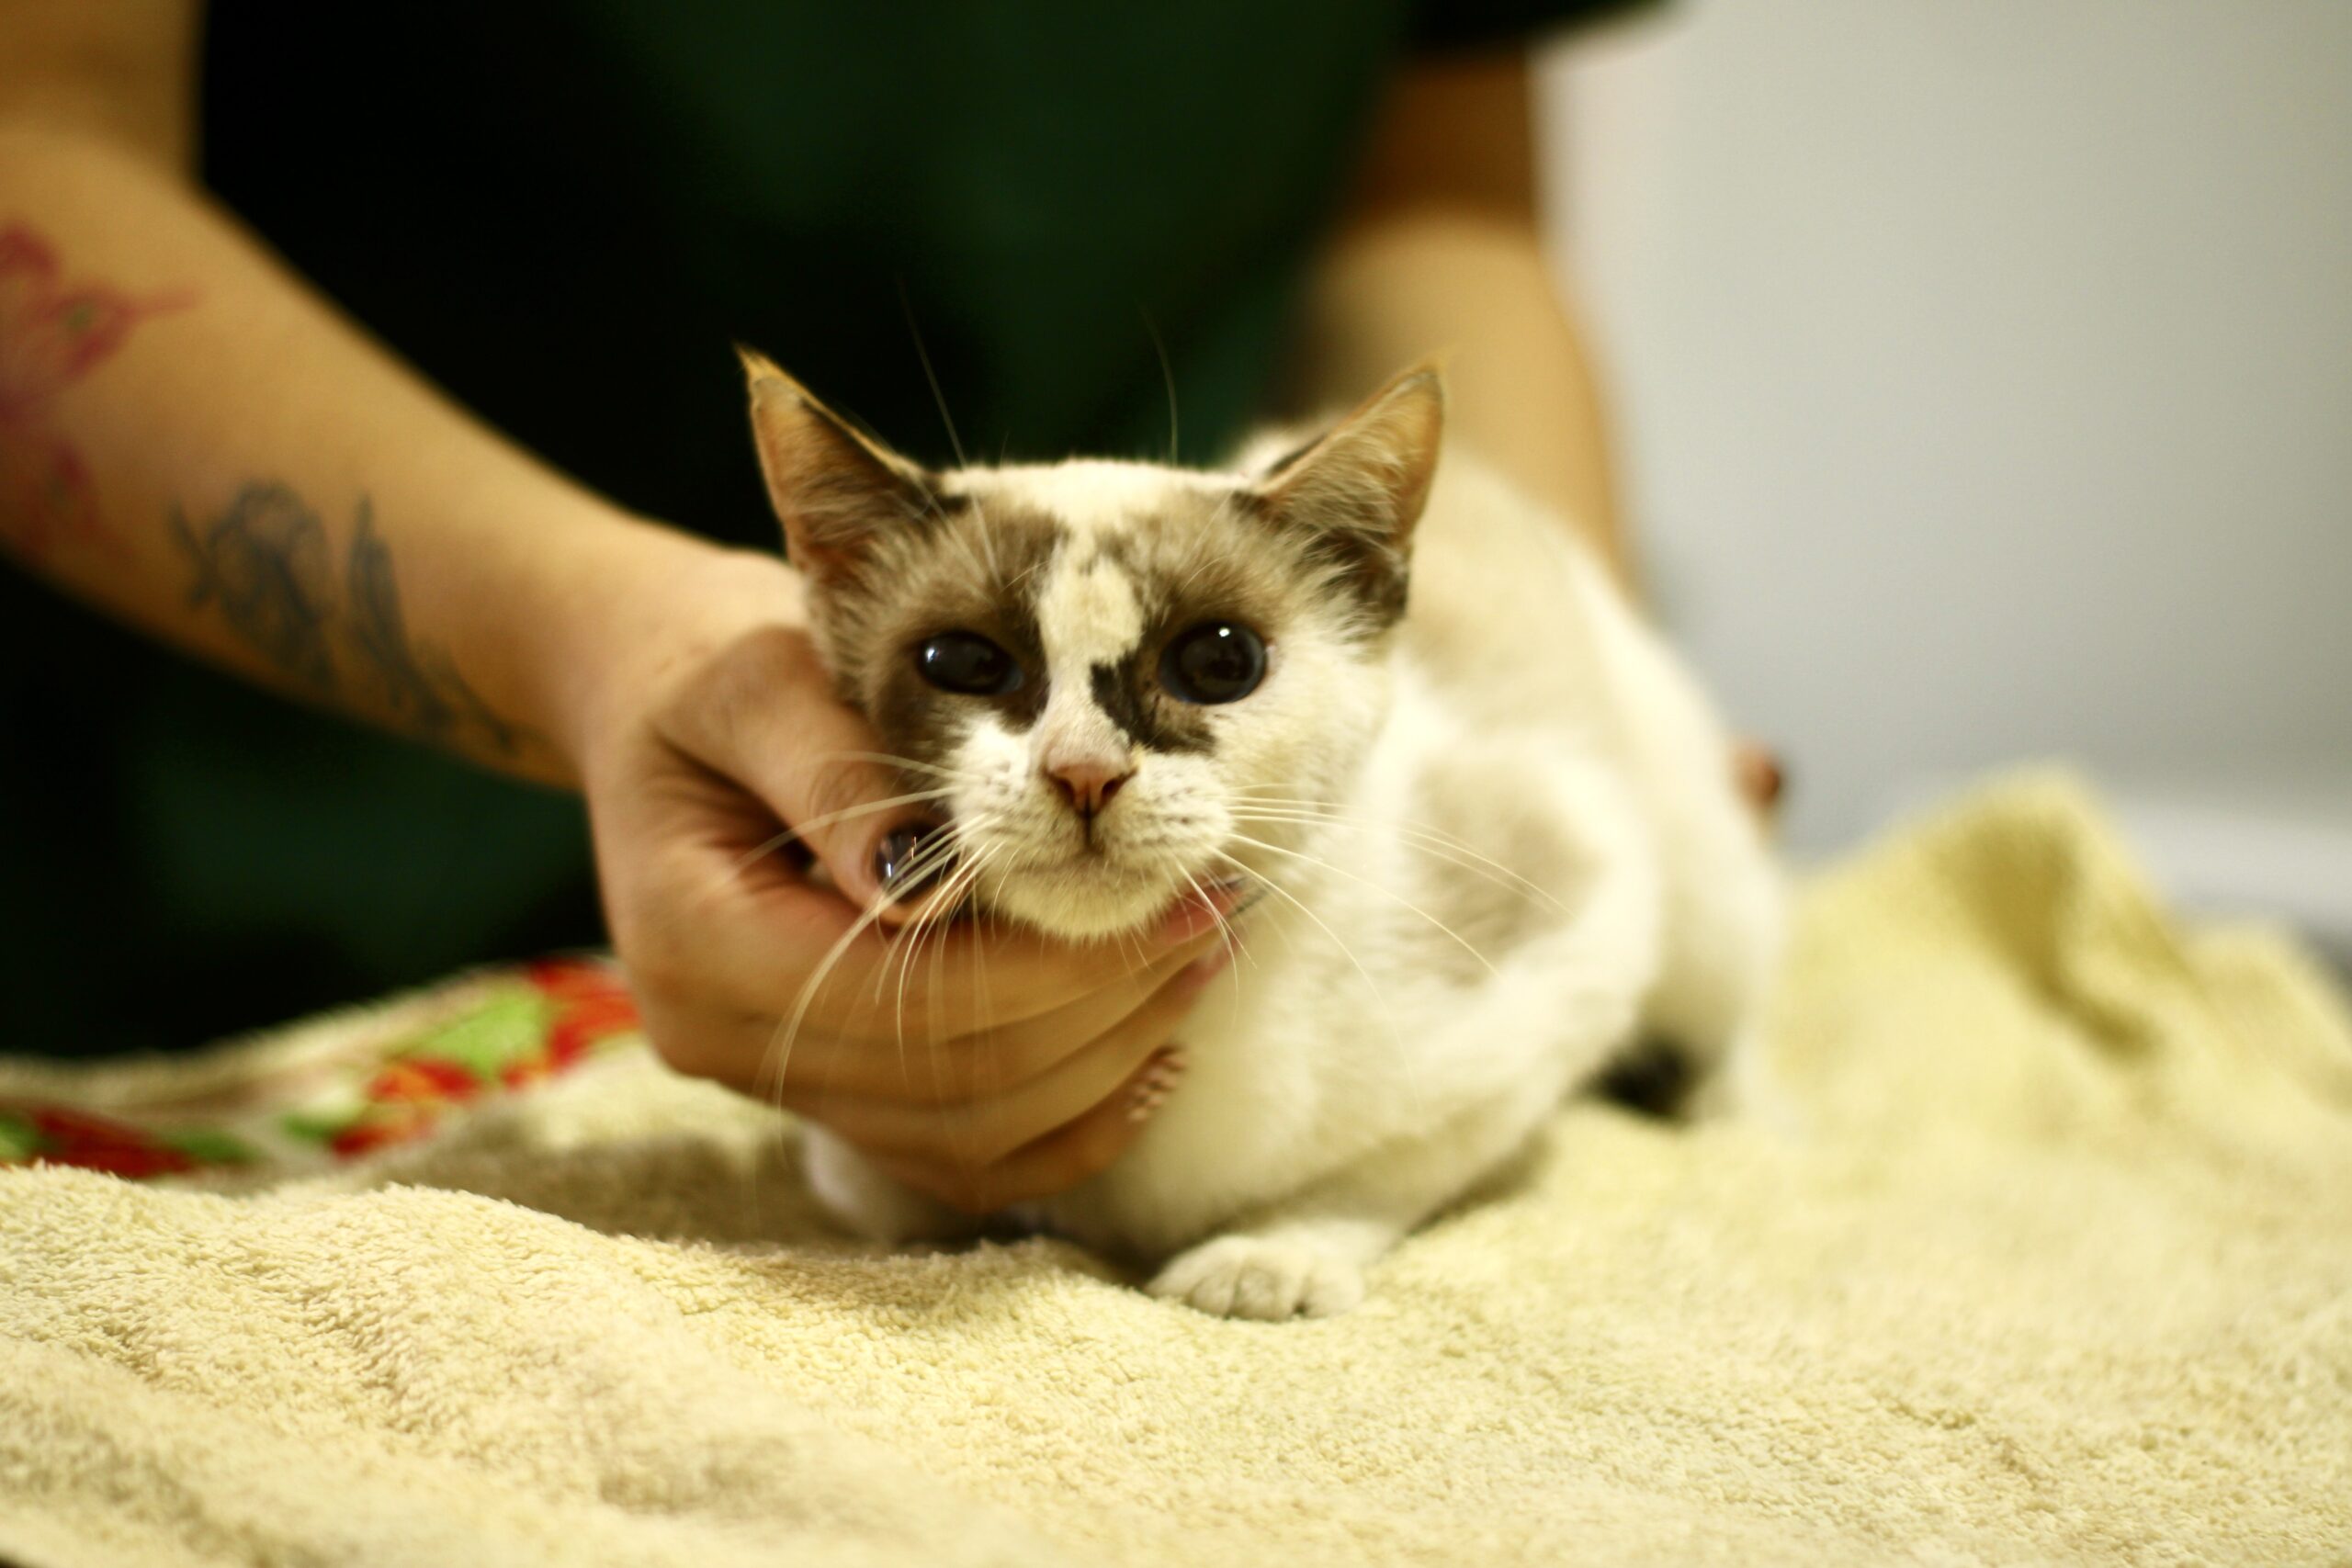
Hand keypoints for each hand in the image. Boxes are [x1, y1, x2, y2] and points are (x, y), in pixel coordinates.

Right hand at [562, 538, 1236, 1209]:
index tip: (1173, 898)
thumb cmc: (707, 677)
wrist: (656, 713)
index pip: (901, 1000)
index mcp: (694, 943)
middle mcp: (723, 1044)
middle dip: (1101, 1011)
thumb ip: (829, 773)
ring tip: (1196, 968)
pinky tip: (1150, 1055)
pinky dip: (1068, 1122)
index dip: (1051, 969)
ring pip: (968, 1136)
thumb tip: (922, 885)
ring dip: (1103, 1067)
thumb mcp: (754, 681)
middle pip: (948, 1084)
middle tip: (1210, 923)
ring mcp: (776, 1086)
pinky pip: (961, 1154)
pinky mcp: (828, 1098)